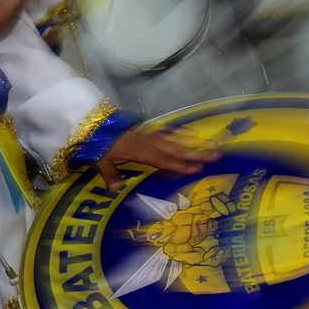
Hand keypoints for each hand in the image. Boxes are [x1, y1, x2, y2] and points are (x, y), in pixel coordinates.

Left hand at [95, 129, 220, 190]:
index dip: (180, 165)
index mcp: (139, 151)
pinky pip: (165, 131)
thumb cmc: (97, 142)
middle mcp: (148, 141)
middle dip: (196, 153)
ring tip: (211, 144)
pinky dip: (178, 132)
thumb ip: (109, 174)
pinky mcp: (144, 129)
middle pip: (175, 148)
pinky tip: (189, 132)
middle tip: (216, 156)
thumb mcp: (100, 160)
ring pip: (174, 139)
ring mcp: (148, 134)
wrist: (92, 120)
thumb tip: (115, 188)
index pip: (163, 160)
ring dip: (193, 142)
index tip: (197, 169)